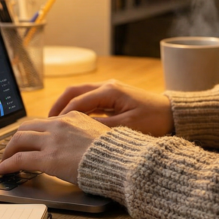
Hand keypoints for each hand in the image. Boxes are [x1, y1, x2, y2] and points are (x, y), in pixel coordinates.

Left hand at [0, 112, 109, 184]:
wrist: (120, 160)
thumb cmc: (116, 152)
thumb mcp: (101, 134)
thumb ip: (86, 134)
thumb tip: (80, 144)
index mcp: (73, 117)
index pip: (45, 122)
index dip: (33, 132)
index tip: (29, 140)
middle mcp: (59, 125)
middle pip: (27, 127)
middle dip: (16, 139)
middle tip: (12, 149)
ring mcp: (52, 141)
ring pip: (19, 140)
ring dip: (8, 151)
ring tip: (3, 161)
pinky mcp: (48, 159)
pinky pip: (20, 159)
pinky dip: (7, 164)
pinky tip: (1, 170)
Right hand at [49, 80, 173, 136]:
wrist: (173, 115)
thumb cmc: (154, 121)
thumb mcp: (128, 127)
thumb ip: (102, 128)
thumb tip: (79, 132)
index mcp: (109, 91)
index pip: (77, 102)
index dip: (62, 115)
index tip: (51, 128)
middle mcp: (107, 86)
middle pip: (73, 92)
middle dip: (58, 106)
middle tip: (45, 123)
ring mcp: (109, 90)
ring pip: (79, 95)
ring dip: (66, 107)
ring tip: (55, 124)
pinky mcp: (112, 97)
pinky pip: (89, 101)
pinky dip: (77, 109)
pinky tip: (72, 123)